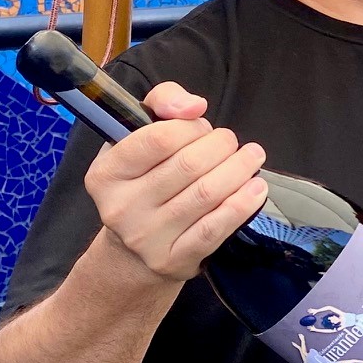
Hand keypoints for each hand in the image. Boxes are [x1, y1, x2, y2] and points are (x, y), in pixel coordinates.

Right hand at [82, 82, 269, 282]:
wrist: (131, 253)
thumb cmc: (142, 182)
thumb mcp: (137, 136)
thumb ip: (162, 102)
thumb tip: (193, 106)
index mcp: (107, 173)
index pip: (159, 138)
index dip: (191, 127)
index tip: (202, 127)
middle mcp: (121, 207)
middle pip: (189, 165)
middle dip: (221, 146)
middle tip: (230, 143)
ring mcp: (146, 237)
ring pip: (206, 195)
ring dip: (239, 170)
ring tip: (252, 157)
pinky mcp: (173, 259)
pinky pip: (214, 229)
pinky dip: (241, 204)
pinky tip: (255, 188)